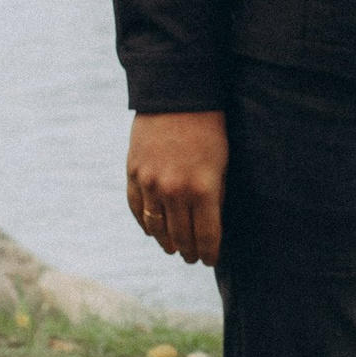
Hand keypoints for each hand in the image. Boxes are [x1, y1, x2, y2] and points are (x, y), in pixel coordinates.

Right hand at [127, 109, 226, 266]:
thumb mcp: (222, 164)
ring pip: (156, 227)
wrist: (176, 96)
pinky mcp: (134, 173)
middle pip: (180, 236)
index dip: (209, 252)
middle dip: (189, 251)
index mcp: (202, 189)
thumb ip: (216, 196)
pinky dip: (145, 224)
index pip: (206, 236)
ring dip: (166, 242)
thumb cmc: (208, 128)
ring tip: (173, 249)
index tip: (211, 260)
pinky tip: (152, 231)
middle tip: (192, 258)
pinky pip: (137, 209)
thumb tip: (211, 225)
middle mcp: (174, 191)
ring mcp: (150, 183)